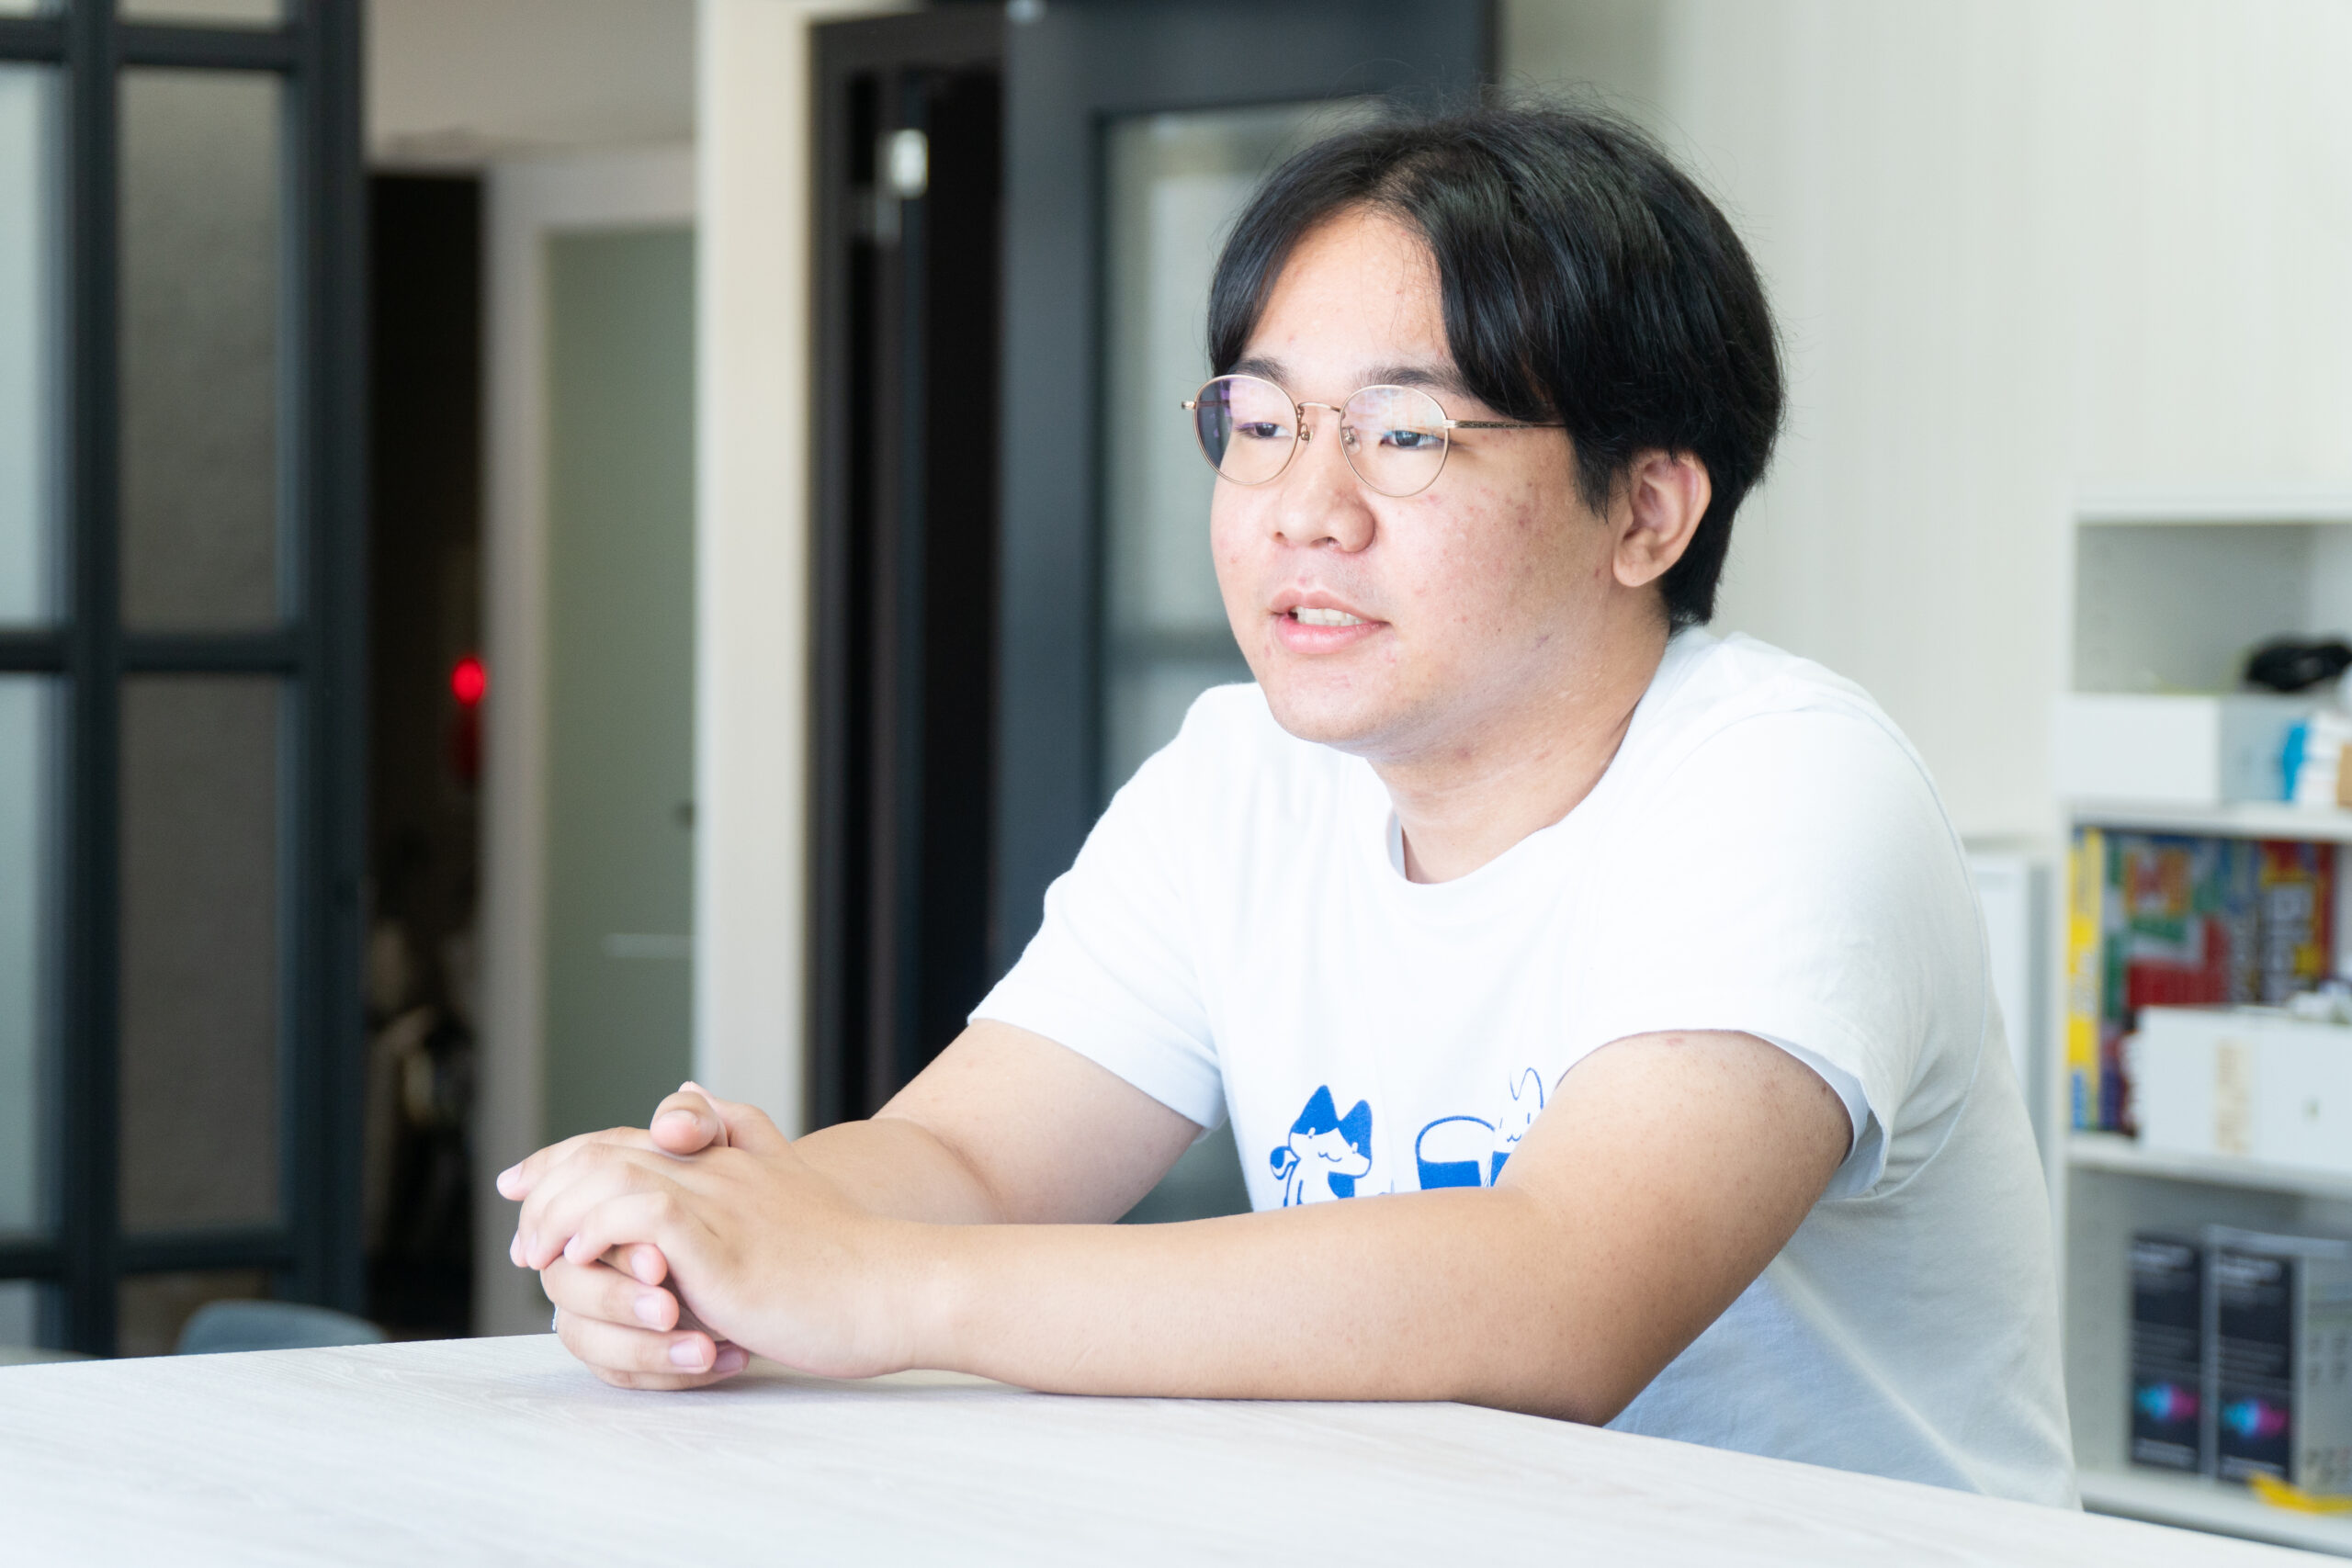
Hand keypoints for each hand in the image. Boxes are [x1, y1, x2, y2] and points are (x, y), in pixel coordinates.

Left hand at [502, 1085, 920, 1385]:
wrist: (897, 1286)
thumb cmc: (848, 1257)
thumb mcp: (789, 1184)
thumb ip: (743, 1138)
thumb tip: (691, 1090)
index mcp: (728, 1159)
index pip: (623, 1138)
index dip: (563, 1157)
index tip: (522, 1186)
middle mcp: (718, 1168)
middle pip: (602, 1150)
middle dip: (546, 1188)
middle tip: (523, 1241)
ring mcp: (720, 1200)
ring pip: (609, 1175)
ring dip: (560, 1215)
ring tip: (541, 1258)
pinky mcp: (721, 1241)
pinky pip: (638, 1216)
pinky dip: (598, 1232)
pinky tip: (581, 1261)